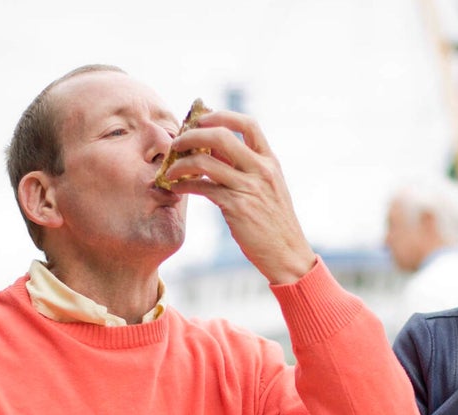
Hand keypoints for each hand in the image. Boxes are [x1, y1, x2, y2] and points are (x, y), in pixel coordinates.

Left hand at [162, 110, 314, 284]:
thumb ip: (245, 166)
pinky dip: (184, 186)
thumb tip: (214, 150)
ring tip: (169, 171)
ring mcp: (249, 188)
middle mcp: (261, 170)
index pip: (248, 124)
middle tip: (178, 143)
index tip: (201, 120)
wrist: (287, 253)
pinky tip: (175, 189)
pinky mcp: (237, 207)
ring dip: (181, 164)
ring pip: (206, 162)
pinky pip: (203, 188)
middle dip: (192, 136)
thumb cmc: (274, 222)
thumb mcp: (267, 187)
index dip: (221, 116)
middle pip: (221, 136)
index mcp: (270, 161)